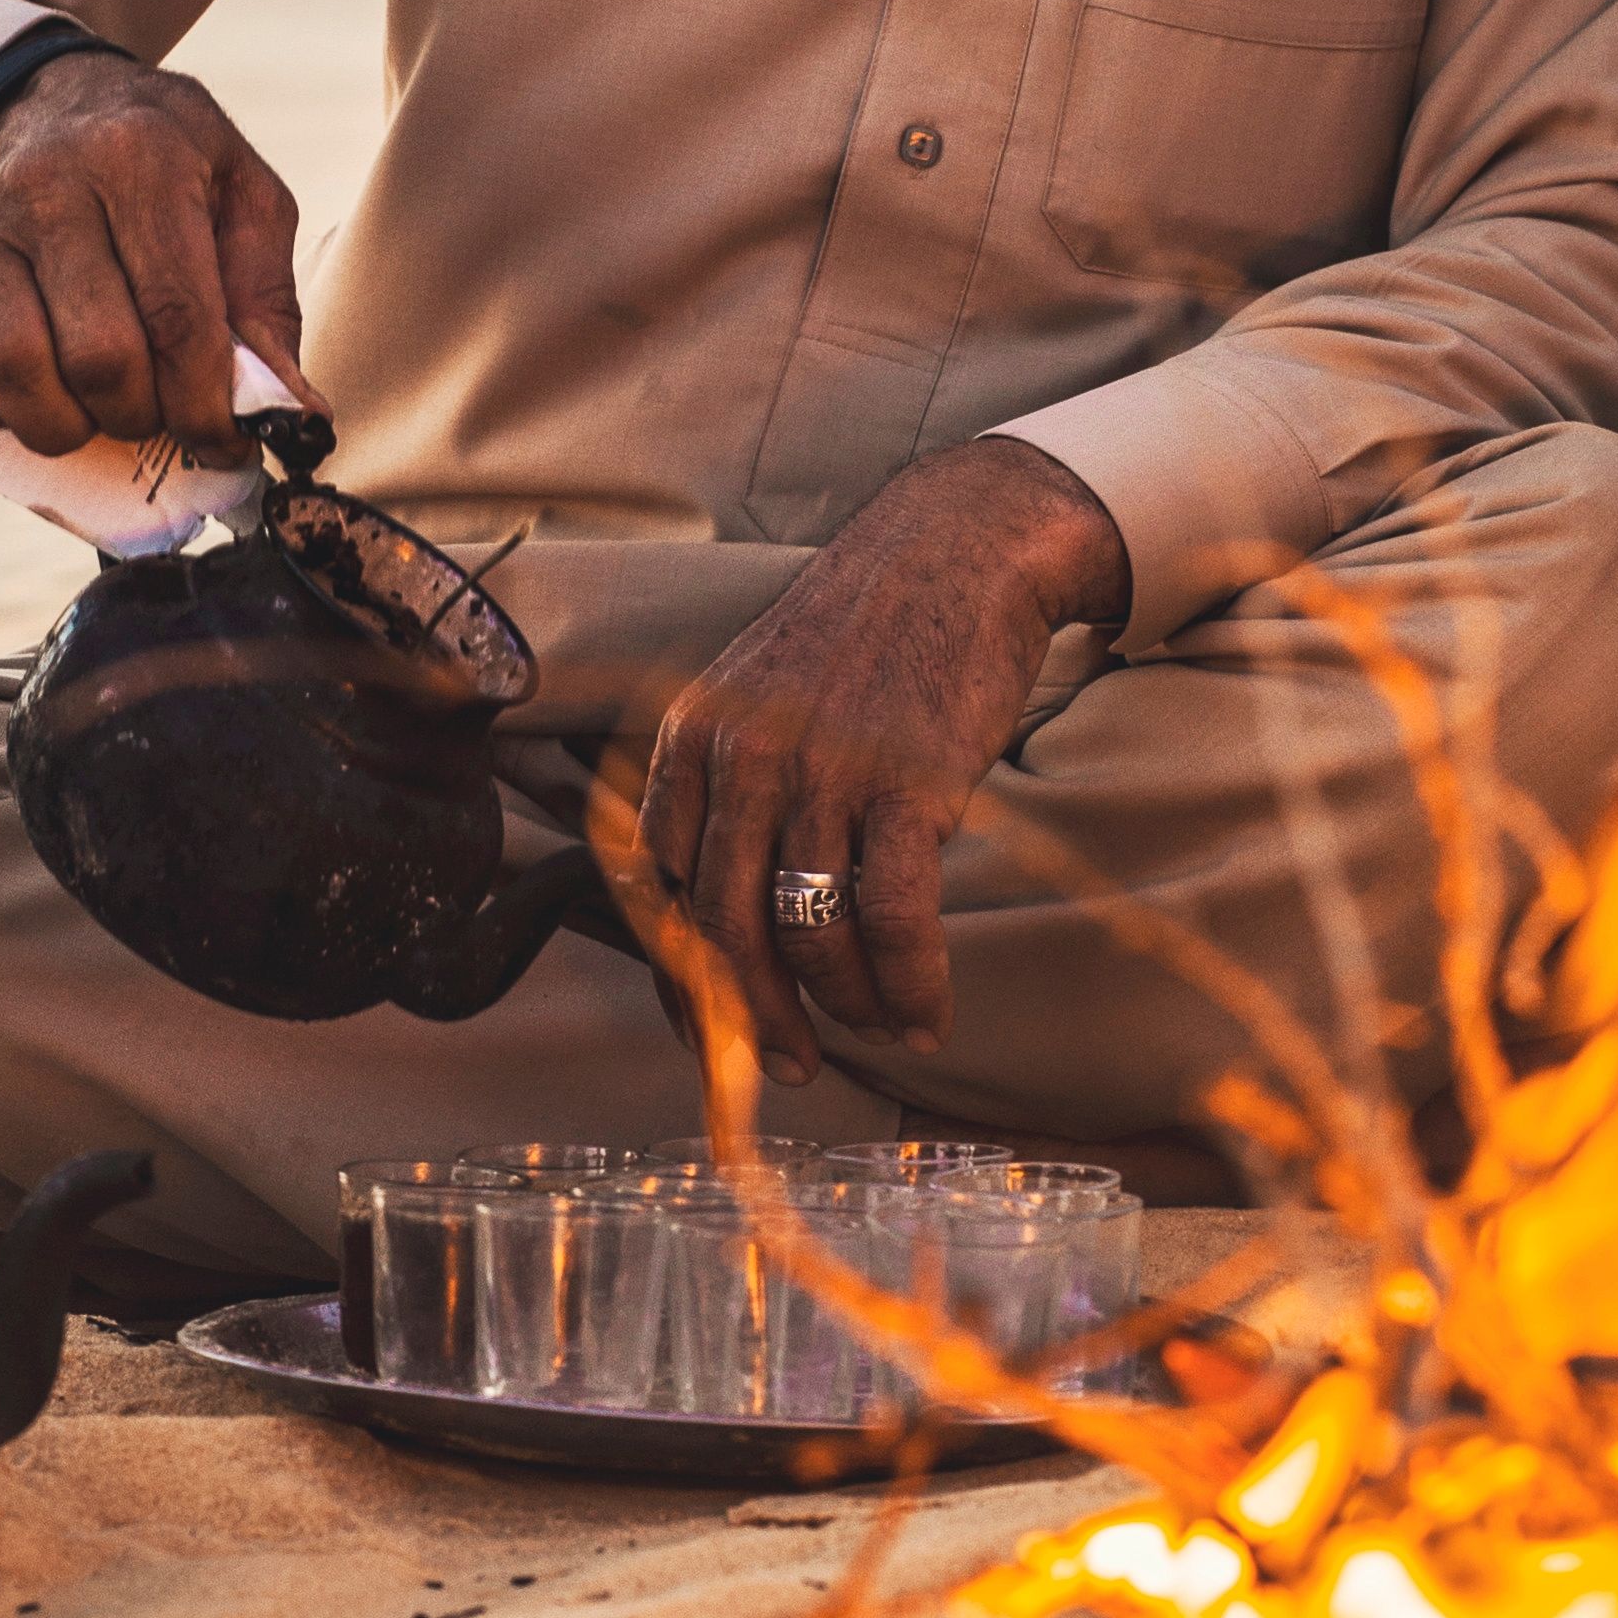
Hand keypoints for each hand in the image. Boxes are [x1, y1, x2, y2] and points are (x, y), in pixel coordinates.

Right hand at [0, 51, 320, 461]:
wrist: (57, 102)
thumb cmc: (172, 164)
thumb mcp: (244, 198)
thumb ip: (268, 304)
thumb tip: (293, 415)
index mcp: (142, 159)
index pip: (176, 316)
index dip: (207, 405)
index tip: (228, 444)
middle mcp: (51, 188)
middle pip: (99, 356)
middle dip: (146, 416)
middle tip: (167, 415)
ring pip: (16, 369)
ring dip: (72, 425)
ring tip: (108, 413)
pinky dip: (4, 413)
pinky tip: (51, 398)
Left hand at [636, 443, 1129, 1083]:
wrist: (957, 553)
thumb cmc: (862, 638)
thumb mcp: (757, 696)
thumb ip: (726, 790)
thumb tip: (719, 918)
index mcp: (692, 738)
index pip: (660, 891)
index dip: (683, 980)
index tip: (714, 1035)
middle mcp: (743, 757)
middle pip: (724, 930)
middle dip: (757, 1019)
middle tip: (793, 1064)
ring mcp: (824, 771)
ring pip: (809, 934)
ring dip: (844, 1004)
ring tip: (877, 1026)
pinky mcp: (907, 786)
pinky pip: (893, 921)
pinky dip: (910, 985)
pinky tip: (927, 1014)